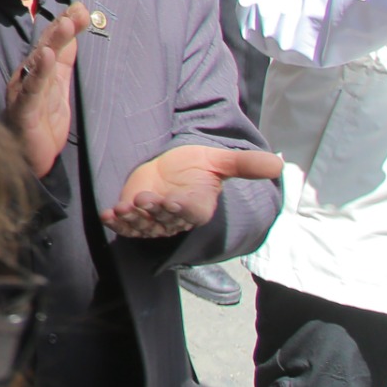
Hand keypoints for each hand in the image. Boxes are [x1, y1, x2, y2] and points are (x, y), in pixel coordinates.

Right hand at [2, 2, 83, 176]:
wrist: (31, 159)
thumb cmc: (43, 121)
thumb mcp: (59, 85)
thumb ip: (64, 60)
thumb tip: (74, 31)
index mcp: (38, 70)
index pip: (53, 41)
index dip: (66, 25)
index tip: (82, 8)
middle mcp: (28, 76)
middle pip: (44, 46)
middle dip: (61, 27)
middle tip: (77, 12)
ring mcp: (24, 91)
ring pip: (38, 62)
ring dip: (52, 42)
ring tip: (65, 25)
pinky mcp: (23, 109)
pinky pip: (32, 88)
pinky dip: (38, 71)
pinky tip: (44, 56)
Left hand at [103, 144, 283, 238]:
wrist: (170, 167)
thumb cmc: (195, 165)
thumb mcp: (219, 160)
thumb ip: (245, 164)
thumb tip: (279, 163)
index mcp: (198, 206)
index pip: (191, 212)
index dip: (181, 209)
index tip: (172, 202)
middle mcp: (175, 217)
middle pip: (165, 220)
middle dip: (153, 212)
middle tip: (143, 200)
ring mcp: (153, 219)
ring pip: (144, 226)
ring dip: (132, 220)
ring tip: (121, 208)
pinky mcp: (134, 215)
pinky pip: (126, 225)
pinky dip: (117, 223)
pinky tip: (107, 215)